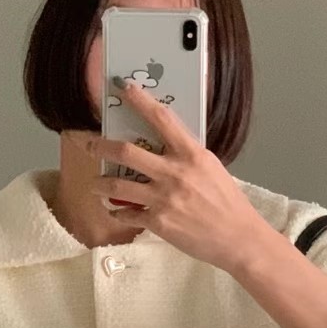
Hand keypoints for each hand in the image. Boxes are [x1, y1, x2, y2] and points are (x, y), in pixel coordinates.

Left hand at [85, 81, 267, 272]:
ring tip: (95, 185)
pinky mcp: (158, 222)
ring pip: (117, 187)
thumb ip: (187, 156)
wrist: (238, 238)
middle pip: (126, 152)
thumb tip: (165, 145)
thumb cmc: (228, 202)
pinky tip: (116, 211)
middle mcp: (174, 173)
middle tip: (88, 145)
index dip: (140, 101)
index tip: (125, 89)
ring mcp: (164, 199)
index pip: (161, 118)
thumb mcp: (211, 168)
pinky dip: (118, 212)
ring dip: (100, 185)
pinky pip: (127, 214)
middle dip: (100, 146)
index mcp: (191, 154)